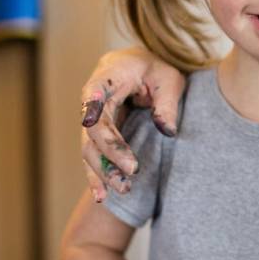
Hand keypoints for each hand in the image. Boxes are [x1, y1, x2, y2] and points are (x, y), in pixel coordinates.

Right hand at [80, 47, 184, 201]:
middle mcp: (92, 100)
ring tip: (122, 190)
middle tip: (130, 178)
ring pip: (89, 148)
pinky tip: (102, 196)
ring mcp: (91, 116)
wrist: (139, 63)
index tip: (119, 151)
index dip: (105, 131)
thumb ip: (167, 104)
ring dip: (103, 171)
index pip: (96, 106)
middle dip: (109, 159)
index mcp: (107, 80)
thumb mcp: (169, 79)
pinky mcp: (97, 131)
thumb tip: (169, 132)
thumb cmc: (155, 68)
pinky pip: (93, 154)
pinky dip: (97, 174)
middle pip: (92, 134)